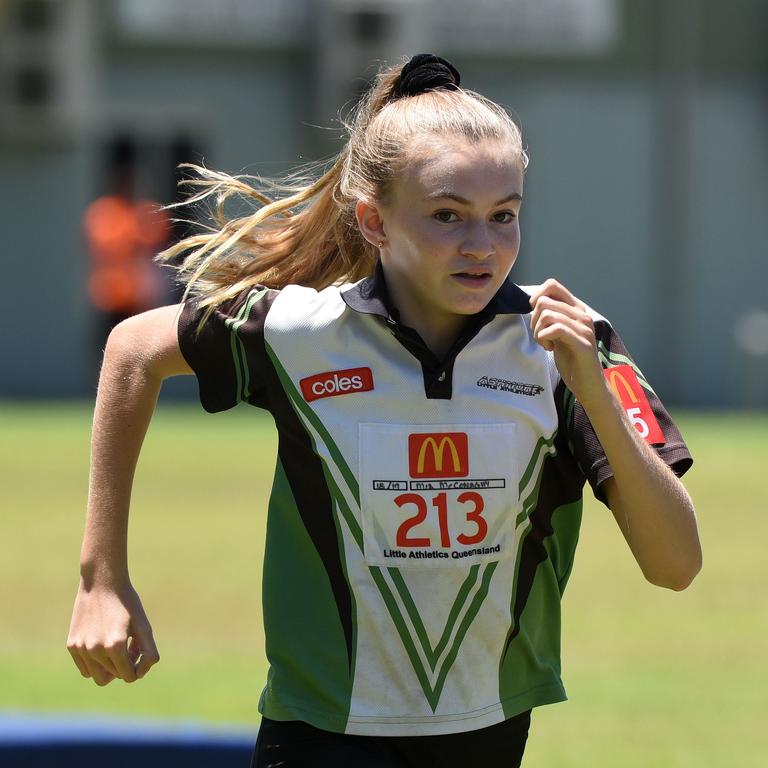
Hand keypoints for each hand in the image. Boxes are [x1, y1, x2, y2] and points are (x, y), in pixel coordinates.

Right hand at [67, 578, 158, 685]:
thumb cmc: (126, 603)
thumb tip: (140, 674)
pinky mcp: (72, 645)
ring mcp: (81, 649)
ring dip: (109, 667)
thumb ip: (149, 651)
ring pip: (97, 676)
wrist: (101, 582)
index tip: (138, 648)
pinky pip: (84, 669)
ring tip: (115, 645)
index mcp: (115, 646)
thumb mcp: (144, 625)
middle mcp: (95, 650)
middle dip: (124, 666)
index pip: (129, 676)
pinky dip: (95, 663)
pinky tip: (102, 642)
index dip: (138, 666)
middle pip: (114, 676)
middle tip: (129, 645)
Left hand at [529, 279, 606, 407]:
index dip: (536, 296)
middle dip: (534, 319)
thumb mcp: (559, 333)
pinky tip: (549, 348)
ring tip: (545, 343)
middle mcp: (582, 314)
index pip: (553, 285)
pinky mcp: (582, 342)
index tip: (535, 316)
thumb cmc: (572, 360)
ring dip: (538, 331)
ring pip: (547, 314)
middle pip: (544, 300)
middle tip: (540, 335)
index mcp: (576, 309)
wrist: (589, 384)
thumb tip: (533, 303)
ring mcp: (584, 328)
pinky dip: (544, 338)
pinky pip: (555, 329)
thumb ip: (552, 317)